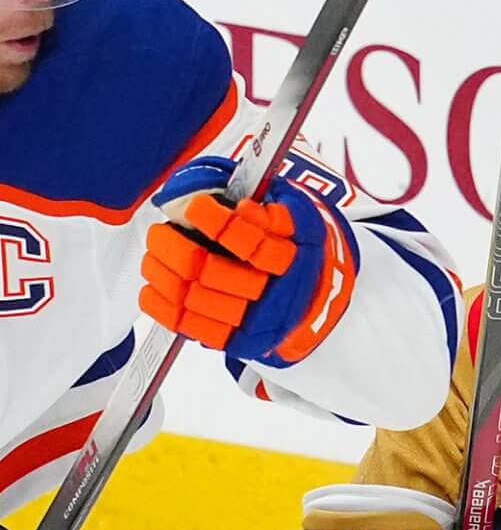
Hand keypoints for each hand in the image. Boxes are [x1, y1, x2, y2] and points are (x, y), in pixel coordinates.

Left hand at [144, 154, 358, 363]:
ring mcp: (259, 318)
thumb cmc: (292, 238)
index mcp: (295, 251)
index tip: (193, 207)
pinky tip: (154, 286)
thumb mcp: (285, 202)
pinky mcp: (239, 339)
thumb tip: (190, 190)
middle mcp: (279, 289)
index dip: (216, 224)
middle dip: (177, 250)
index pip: (250, 243)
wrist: (318, 288)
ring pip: (197, 300)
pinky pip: (191, 327)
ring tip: (155, 254)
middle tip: (161, 232)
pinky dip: (163, 305)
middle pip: (215, 274)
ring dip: (164, 274)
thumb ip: (245, 190)